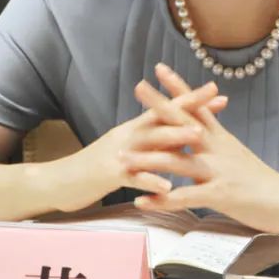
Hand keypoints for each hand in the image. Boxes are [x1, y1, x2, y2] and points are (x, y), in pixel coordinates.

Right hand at [49, 79, 228, 213]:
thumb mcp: (129, 150)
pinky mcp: (109, 175)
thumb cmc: (98, 167)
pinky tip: (168, 186)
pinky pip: (133, 177)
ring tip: (199, 135)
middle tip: (215, 101)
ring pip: (150, 143)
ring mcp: (119, 154)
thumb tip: (182, 137)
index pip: (166, 109)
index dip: (191, 100)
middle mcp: (128, 135)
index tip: (218, 93)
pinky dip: (150, 181)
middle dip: (189, 108)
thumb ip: (153, 144)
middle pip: (162, 117)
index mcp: (134, 129)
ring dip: (174, 138)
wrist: (59, 181)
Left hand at [127, 63, 278, 232]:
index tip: (159, 69)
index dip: (179, 86)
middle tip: (137, 88)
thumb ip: (217, 140)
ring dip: (146, 160)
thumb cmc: (261, 180)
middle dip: (159, 105)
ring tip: (122, 159)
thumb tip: (199, 128)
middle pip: (184, 122)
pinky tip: (141, 200)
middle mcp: (217, 148)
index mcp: (221, 138)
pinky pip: (185, 197)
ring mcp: (218, 171)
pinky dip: (161, 198)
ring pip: (177, 161)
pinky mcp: (220, 195)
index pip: (197, 105)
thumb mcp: (236, 153)